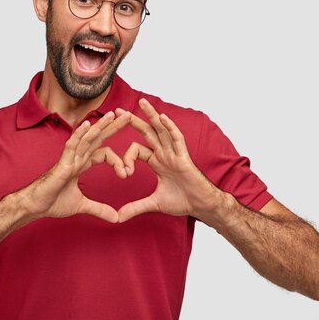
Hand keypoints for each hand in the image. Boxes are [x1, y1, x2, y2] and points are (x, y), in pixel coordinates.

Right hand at [23, 111, 130, 222]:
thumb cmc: (53, 201)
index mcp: (82, 163)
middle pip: (98, 137)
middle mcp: (77, 157)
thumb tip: (116, 218)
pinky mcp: (62, 163)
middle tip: (128, 115)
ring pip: (87, 137)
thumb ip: (100, 209)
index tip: (127, 174)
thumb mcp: (82, 205)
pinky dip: (79, 134)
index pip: (104, 152)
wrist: (35, 206)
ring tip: (114, 114)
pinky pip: (71, 145)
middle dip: (113, 126)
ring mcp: (69, 158)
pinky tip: (88, 124)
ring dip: (101, 125)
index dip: (117, 160)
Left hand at [116, 99, 224, 222]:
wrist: (201, 206)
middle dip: (134, 121)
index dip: (126, 157)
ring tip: (142, 102)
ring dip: (152, 116)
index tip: (123, 172)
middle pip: (147, 132)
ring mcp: (175, 153)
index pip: (137, 150)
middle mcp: (165, 153)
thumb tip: (118, 217)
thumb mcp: (153, 203)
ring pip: (162, 130)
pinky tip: (163, 117)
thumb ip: (135, 208)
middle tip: (120, 110)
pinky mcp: (184, 157)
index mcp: (157, 161)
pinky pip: (177, 139)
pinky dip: (170, 127)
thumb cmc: (182, 201)